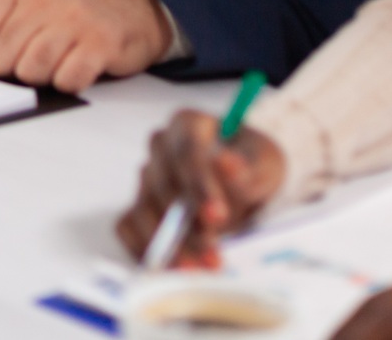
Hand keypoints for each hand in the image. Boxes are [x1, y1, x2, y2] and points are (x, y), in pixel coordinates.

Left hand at [0, 0, 172, 92]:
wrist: (134, 8)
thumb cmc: (75, 11)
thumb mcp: (29, 6)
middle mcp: (44, 0)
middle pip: (0, 58)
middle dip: (12, 72)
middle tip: (32, 63)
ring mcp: (73, 20)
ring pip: (31, 70)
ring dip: (40, 79)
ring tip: (54, 67)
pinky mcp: (100, 43)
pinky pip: (68, 79)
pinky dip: (68, 84)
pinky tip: (76, 71)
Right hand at [115, 109, 284, 267]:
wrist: (243, 183)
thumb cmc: (251, 166)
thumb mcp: (263, 162)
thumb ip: (247, 167)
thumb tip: (227, 165)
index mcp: (188, 124)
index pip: (187, 151)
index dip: (200, 185)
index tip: (218, 215)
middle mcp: (160, 147)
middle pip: (164, 184)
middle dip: (189, 224)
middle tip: (213, 252)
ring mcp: (146, 177)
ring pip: (145, 209)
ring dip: (169, 243)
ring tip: (197, 267)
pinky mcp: (138, 205)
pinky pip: (128, 226)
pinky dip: (143, 248)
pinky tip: (170, 266)